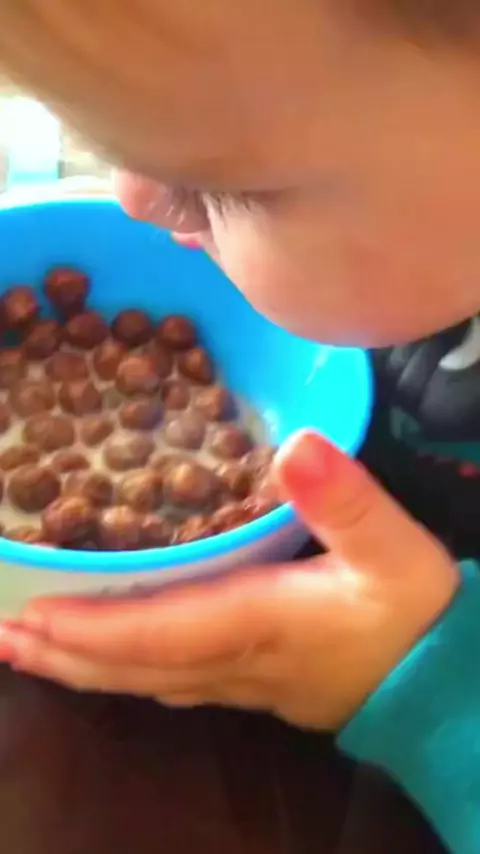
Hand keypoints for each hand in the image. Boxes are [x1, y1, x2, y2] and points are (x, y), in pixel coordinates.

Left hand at [0, 432, 458, 729]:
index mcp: (260, 621)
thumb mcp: (396, 547)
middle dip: (66, 655)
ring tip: (36, 649)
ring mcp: (244, 680)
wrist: (443, 680)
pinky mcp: (257, 682)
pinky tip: (113, 662)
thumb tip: (294, 445)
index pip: (157, 631)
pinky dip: (129, 668)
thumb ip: (346, 500)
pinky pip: (174, 679)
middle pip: (135, 664)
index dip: (91, 628)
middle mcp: (237, 658)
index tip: (29, 618)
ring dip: (88, 665)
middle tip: (4, 639)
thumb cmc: (417, 611)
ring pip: (149, 678)